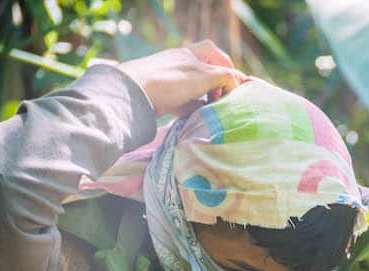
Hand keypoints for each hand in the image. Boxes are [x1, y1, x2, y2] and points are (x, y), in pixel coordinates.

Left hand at [117, 40, 248, 116]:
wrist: (132, 94)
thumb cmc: (170, 82)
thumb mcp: (204, 76)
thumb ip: (224, 77)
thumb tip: (236, 83)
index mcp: (191, 54)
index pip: (217, 55)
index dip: (229, 69)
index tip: (236, 86)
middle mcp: (180, 64)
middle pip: (206, 73)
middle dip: (217, 86)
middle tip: (223, 100)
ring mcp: (169, 80)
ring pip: (194, 89)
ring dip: (204, 99)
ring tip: (211, 111)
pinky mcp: (161, 96)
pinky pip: (182, 101)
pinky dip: (191, 109)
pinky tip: (195, 118)